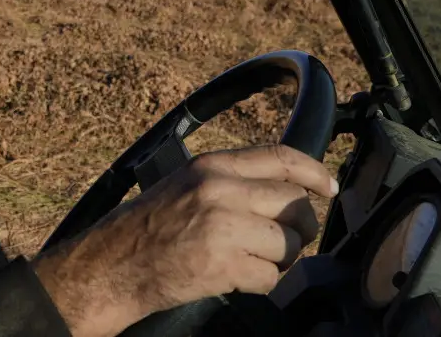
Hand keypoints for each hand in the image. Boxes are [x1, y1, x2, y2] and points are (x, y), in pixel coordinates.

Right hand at [30, 145, 338, 336]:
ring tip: (254, 261)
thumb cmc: (149, 228)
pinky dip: (263, 283)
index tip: (328, 186)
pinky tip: (240, 279)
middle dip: (299, 229)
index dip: (313, 172)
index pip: (281, 157)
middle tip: (283, 242)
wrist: (112, 264)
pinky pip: (272, 277)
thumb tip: (285, 190)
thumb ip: (232, 181)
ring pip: (289, 244)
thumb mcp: (187, 184)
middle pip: (294, 204)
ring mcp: (222, 227)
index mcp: (212, 166)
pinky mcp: (222, 264)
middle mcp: (220, 190)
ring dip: (281, 260)